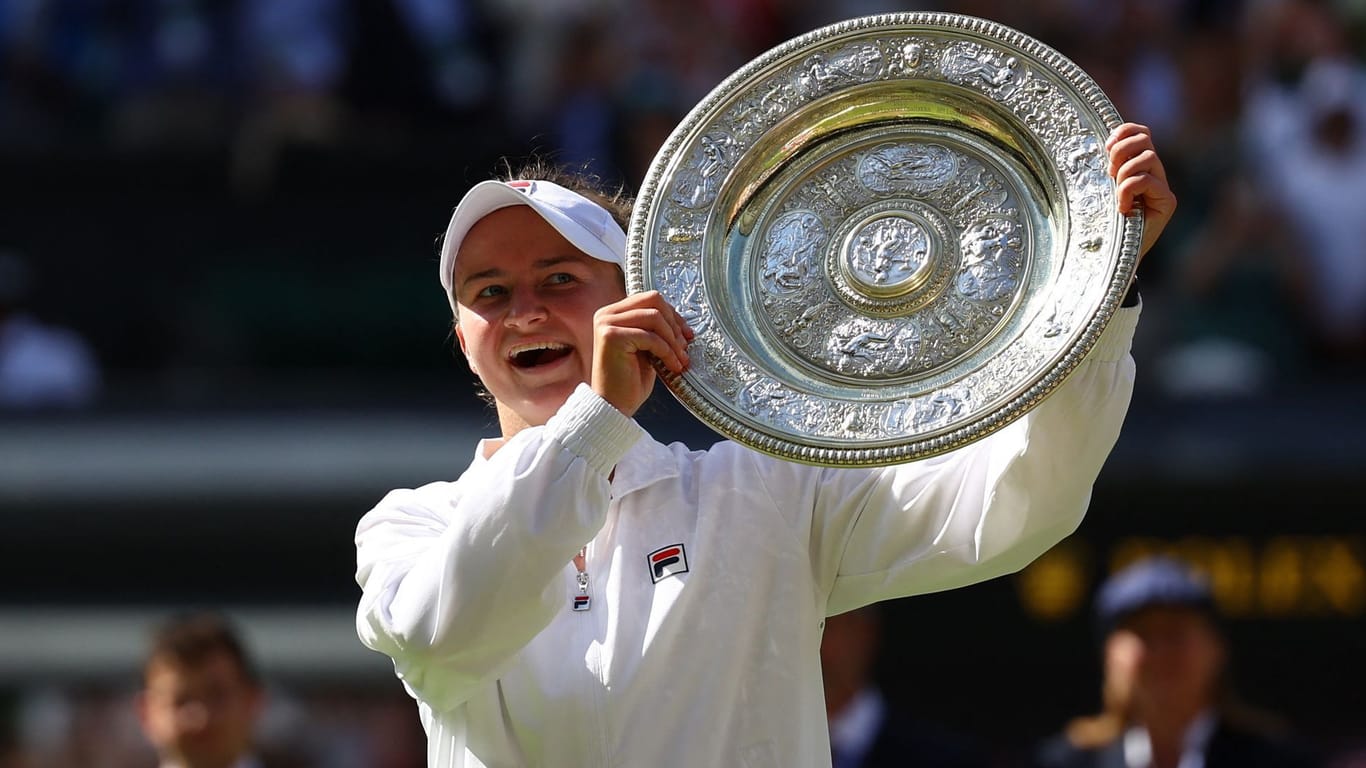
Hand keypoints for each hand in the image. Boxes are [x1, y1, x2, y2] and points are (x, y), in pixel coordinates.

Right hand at [591, 291, 693, 416]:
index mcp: (613, 313)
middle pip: (653, 300)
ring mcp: (607, 324)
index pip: (650, 299)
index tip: (687, 335)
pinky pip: (651, 337)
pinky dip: (667, 351)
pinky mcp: (612, 337)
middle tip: (685, 347)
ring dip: (673, 340)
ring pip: (655, 317)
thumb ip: (655, 330)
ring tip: (681, 359)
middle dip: (674, 324)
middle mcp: (606, 314)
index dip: (673, 315)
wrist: (613, 406)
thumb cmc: (629, 381)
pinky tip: (673, 366)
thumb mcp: (646, 349)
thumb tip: (681, 322)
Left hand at [1107, 122, 1176, 262]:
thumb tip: (1105, 143)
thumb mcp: (1103, 189)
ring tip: (1118, 195)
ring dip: (1124, 174)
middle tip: (1110, 173)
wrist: (1117, 254)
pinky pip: (1145, 180)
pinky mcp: (1167, 201)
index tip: (1106, 146)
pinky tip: (1123, 208)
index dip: (1124, 132)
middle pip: (1145, 139)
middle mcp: (1155, 173)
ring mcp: (1163, 186)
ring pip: (1147, 157)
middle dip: (1121, 151)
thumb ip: (1109, 167)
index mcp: (1140, 165)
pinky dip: (1127, 191)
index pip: (1141, 133)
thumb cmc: (1106, 223)